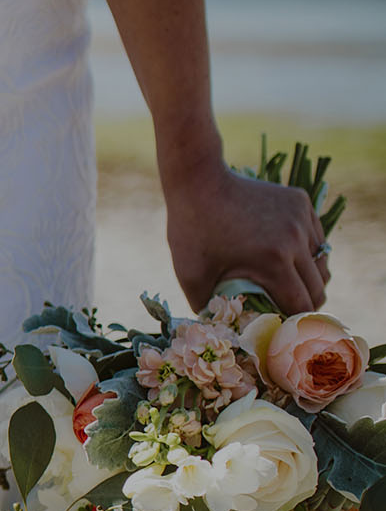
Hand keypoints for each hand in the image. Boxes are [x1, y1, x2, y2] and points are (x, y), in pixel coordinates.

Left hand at [164, 159, 327, 313]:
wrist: (198, 180)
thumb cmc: (191, 230)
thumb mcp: (191, 275)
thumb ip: (208, 307)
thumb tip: (223, 330)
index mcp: (273, 261)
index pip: (301, 304)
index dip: (295, 321)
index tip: (285, 329)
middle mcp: (295, 239)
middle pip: (318, 286)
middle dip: (306, 303)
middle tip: (289, 311)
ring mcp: (301, 218)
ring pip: (320, 260)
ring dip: (308, 276)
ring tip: (289, 284)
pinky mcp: (301, 201)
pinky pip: (314, 235)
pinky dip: (306, 250)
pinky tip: (286, 254)